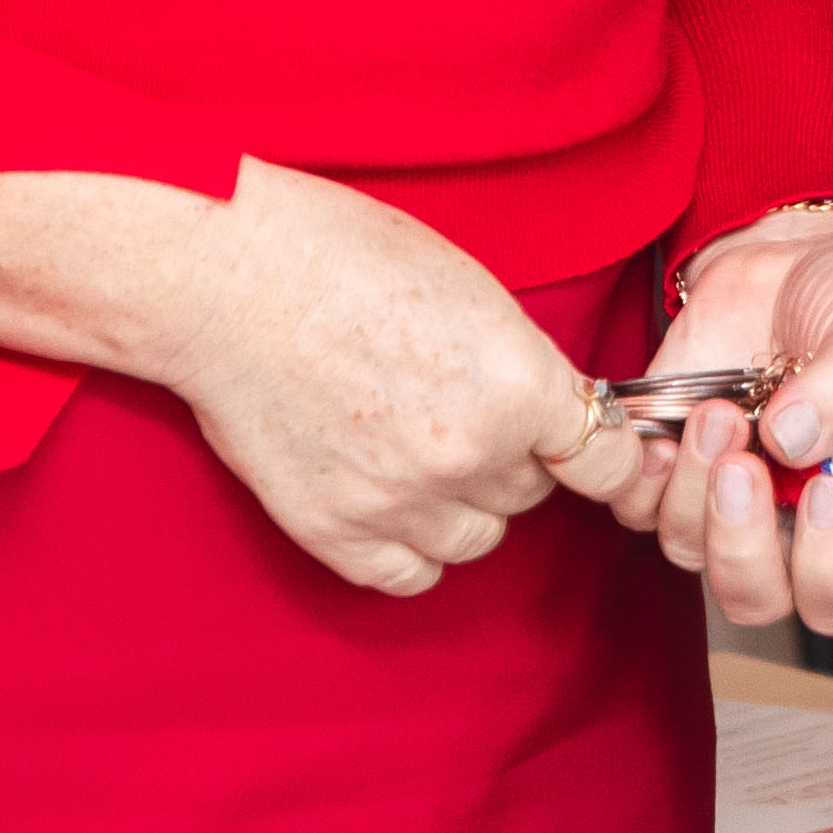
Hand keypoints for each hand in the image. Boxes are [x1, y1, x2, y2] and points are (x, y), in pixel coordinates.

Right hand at [0, 158, 632, 597]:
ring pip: (478, 539)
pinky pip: (411, 575)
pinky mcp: (336, 533)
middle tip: (461, 409)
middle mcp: (471, 455)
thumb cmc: (342, 257)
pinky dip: (410, 545)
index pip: (608, 459)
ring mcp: (400, 502)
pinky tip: (390, 497)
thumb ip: (524, 366)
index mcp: (520, 386)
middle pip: (534, 493)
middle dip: (513, 458)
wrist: (224, 277)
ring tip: (416, 446)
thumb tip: (558, 415)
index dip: (595, 447)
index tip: (583, 444)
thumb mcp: (473, 292)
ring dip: (463, 503)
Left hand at [625, 208, 832, 640]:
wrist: (796, 247)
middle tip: (744, 465)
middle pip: (755, 596)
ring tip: (717, 410)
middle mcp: (792, 521)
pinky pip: (636, 502)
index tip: (828, 494)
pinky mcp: (667, 461)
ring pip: (687, 550)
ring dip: (693, 492)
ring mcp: (724, 496)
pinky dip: (645, 472)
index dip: (831, 571)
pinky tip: (674, 420)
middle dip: (740, 545)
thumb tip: (794, 440)